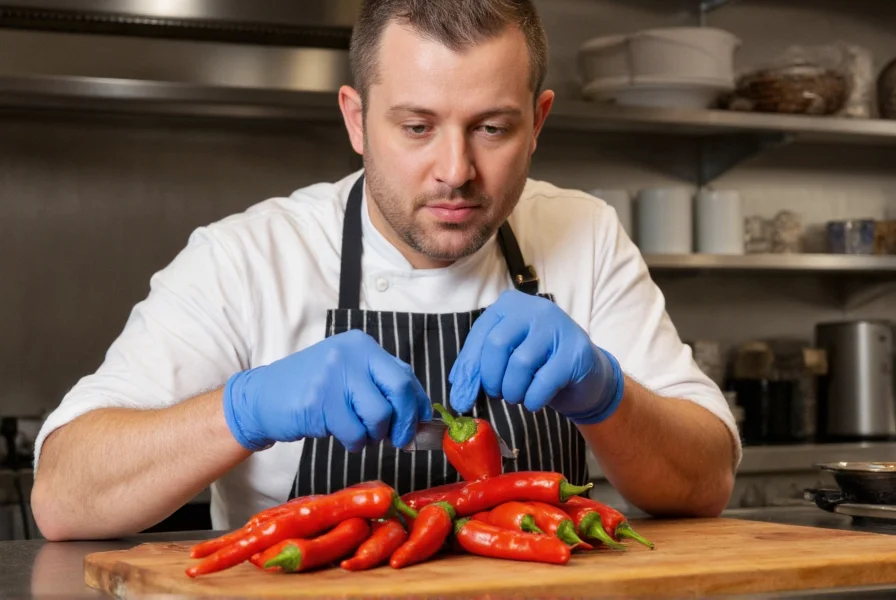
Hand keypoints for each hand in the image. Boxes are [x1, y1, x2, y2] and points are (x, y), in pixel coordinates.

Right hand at [223, 330, 431, 451]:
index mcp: (362, 345)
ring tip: (358, 433)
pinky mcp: (320, 401)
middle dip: (405, 421)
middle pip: (400, 390)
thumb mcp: (349, 373)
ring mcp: (335, 375)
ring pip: (379, 416)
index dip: (418, 403)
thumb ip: (380, 385)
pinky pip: (354, 433)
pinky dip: (354, 442)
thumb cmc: (312, 389)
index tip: (420, 422)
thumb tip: (418, 413)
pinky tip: (341, 435)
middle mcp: (351, 354)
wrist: (263, 397)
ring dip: (374, 435)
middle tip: (400, 439)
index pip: (404, 374)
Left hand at [449, 290, 622, 424]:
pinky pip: (544, 381)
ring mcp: (558, 327)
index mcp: (511, 305)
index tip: (463, 395)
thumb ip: (480, 368)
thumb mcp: (506, 357)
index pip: (479, 334)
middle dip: (491, 379)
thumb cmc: (539, 364)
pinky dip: (534, 399)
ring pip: (520, 364)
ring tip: (518, 396)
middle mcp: (535, 308)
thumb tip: (458, 394)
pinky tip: (535, 401)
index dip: (469, 368)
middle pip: (497, 345)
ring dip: (513, 391)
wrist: (586, 373)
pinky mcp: (575, 351)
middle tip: (498, 393)